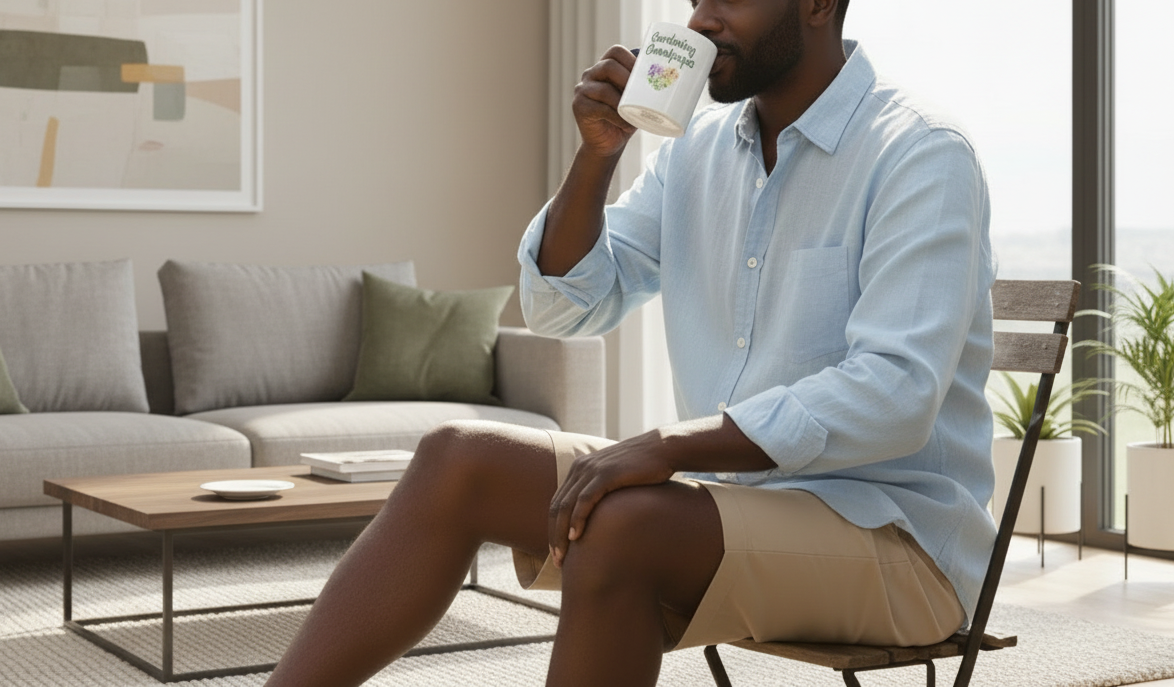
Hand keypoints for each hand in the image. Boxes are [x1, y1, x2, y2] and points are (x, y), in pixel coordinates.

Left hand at [547, 431, 674, 567]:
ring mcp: (591, 469)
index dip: (553, 529)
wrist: (663, 449)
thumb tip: (600, 519)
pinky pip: (585, 500)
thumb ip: (603, 493)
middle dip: (554, 536)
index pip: (558, 503)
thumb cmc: (644, 469)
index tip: (557, 552)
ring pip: (567, 506)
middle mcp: (580, 467)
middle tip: (557, 561)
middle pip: (557, 507)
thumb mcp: (616, 479)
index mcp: (580, 469)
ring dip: (561, 533)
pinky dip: (577, 519)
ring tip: (563, 556)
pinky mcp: (605, 474)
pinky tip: (575, 537)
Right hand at [571, 45, 639, 158]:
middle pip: (609, 66)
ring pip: (604, 89)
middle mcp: (590, 75)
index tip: (645, 74)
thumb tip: (672, 76)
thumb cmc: (624, 119)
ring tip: (636, 114)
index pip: (616, 52)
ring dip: (623, 103)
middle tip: (641, 94)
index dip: (632, 60)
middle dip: (628, 79)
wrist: (607, 145)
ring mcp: (582, 90)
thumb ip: (643, 87)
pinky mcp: (579, 107)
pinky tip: (626, 124)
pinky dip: (616, 117)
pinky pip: (600, 108)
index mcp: (604, 67)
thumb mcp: (635, 100)